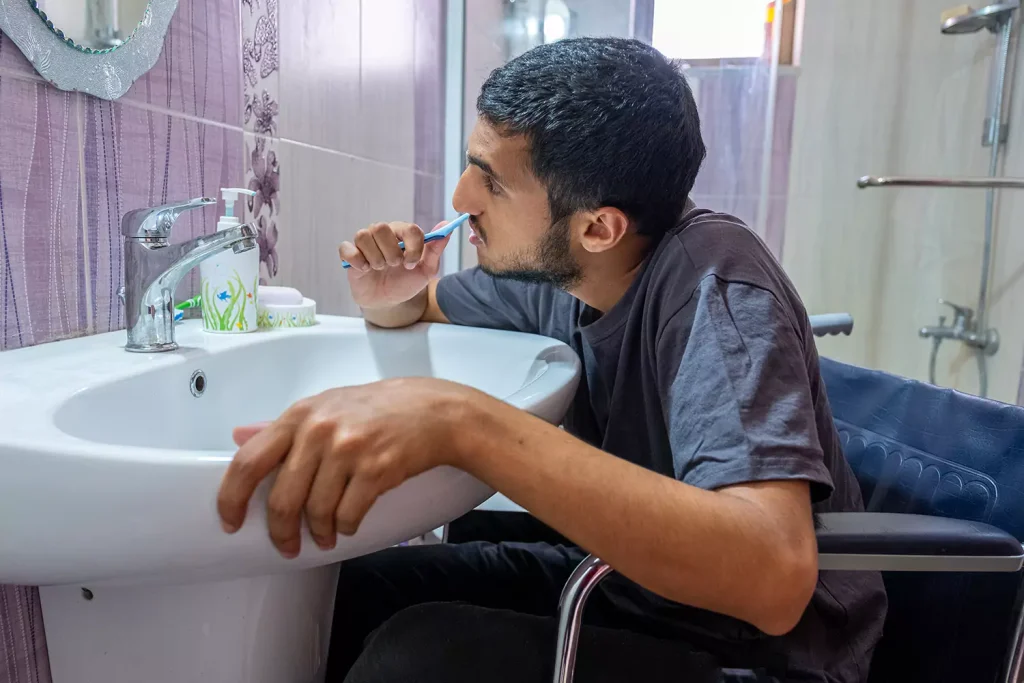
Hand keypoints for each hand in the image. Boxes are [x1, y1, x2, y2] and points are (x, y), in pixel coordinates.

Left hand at [217, 378, 477, 556]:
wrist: (435, 412)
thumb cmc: (380, 409)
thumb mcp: (327, 406)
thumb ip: (283, 426)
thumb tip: (239, 436)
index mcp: (301, 414)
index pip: (249, 460)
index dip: (233, 497)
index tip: (231, 520)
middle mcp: (320, 430)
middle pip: (282, 498)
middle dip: (281, 531)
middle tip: (287, 544)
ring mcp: (349, 449)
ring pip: (316, 511)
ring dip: (319, 533)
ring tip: (325, 536)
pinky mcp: (377, 469)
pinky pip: (348, 515)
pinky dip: (345, 528)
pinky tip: (348, 524)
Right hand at [339, 221, 451, 308]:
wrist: (388, 302)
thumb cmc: (406, 282)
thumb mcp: (425, 270)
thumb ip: (435, 250)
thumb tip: (446, 226)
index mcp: (402, 234)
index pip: (409, 228)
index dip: (412, 247)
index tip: (411, 264)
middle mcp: (382, 233)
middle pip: (381, 227)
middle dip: (391, 252)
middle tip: (394, 266)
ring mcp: (365, 243)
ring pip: (363, 236)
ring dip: (375, 257)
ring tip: (379, 268)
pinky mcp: (349, 255)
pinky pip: (347, 248)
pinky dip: (357, 260)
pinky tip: (365, 269)